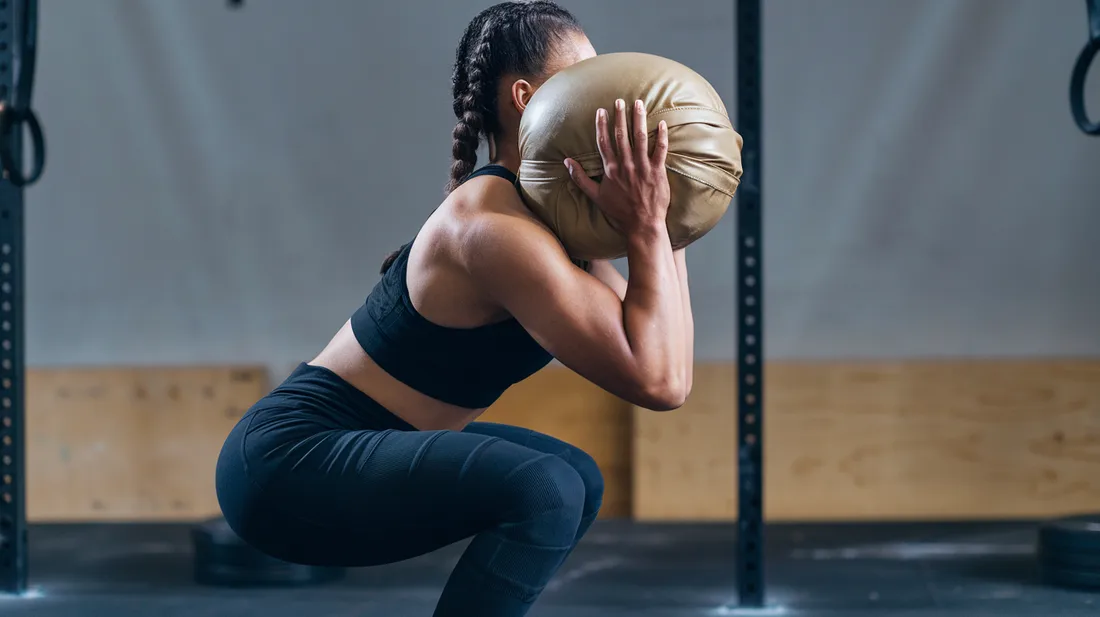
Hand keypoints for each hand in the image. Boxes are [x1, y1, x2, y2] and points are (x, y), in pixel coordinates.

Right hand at [565, 99, 670, 237]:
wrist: (642, 224)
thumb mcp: (595, 196)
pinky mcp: (658, 171)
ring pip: (641, 137)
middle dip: (620, 116)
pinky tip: (662, 122)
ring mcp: (643, 167)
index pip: (604, 142)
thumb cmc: (619, 211)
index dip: (602, 125)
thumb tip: (566, 162)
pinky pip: (660, 149)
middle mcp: (626, 165)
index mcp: (611, 169)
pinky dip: (662, 135)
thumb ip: (580, 178)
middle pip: (622, 135)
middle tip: (620, 100)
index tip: (601, 111)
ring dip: (639, 119)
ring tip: (639, 104)